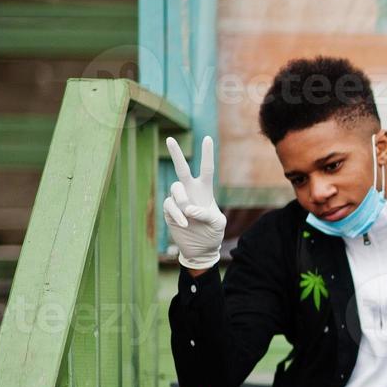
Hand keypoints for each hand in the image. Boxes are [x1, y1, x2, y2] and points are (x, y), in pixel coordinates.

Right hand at [162, 136, 225, 270]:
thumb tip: (190, 209)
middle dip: (175, 154)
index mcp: (205, 190)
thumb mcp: (217, 224)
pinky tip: (184, 223)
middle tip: (169, 139)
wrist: (201, 248)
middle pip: (182, 169)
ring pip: (175, 188)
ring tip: (189, 214)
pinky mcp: (170, 211)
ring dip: (182, 199)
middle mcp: (190, 191)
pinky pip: (169, 205)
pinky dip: (177, 213)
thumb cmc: (212, 233)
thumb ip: (207, 215)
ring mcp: (178, 200)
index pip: (206, 169)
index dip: (207, 154)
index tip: (207, 137)